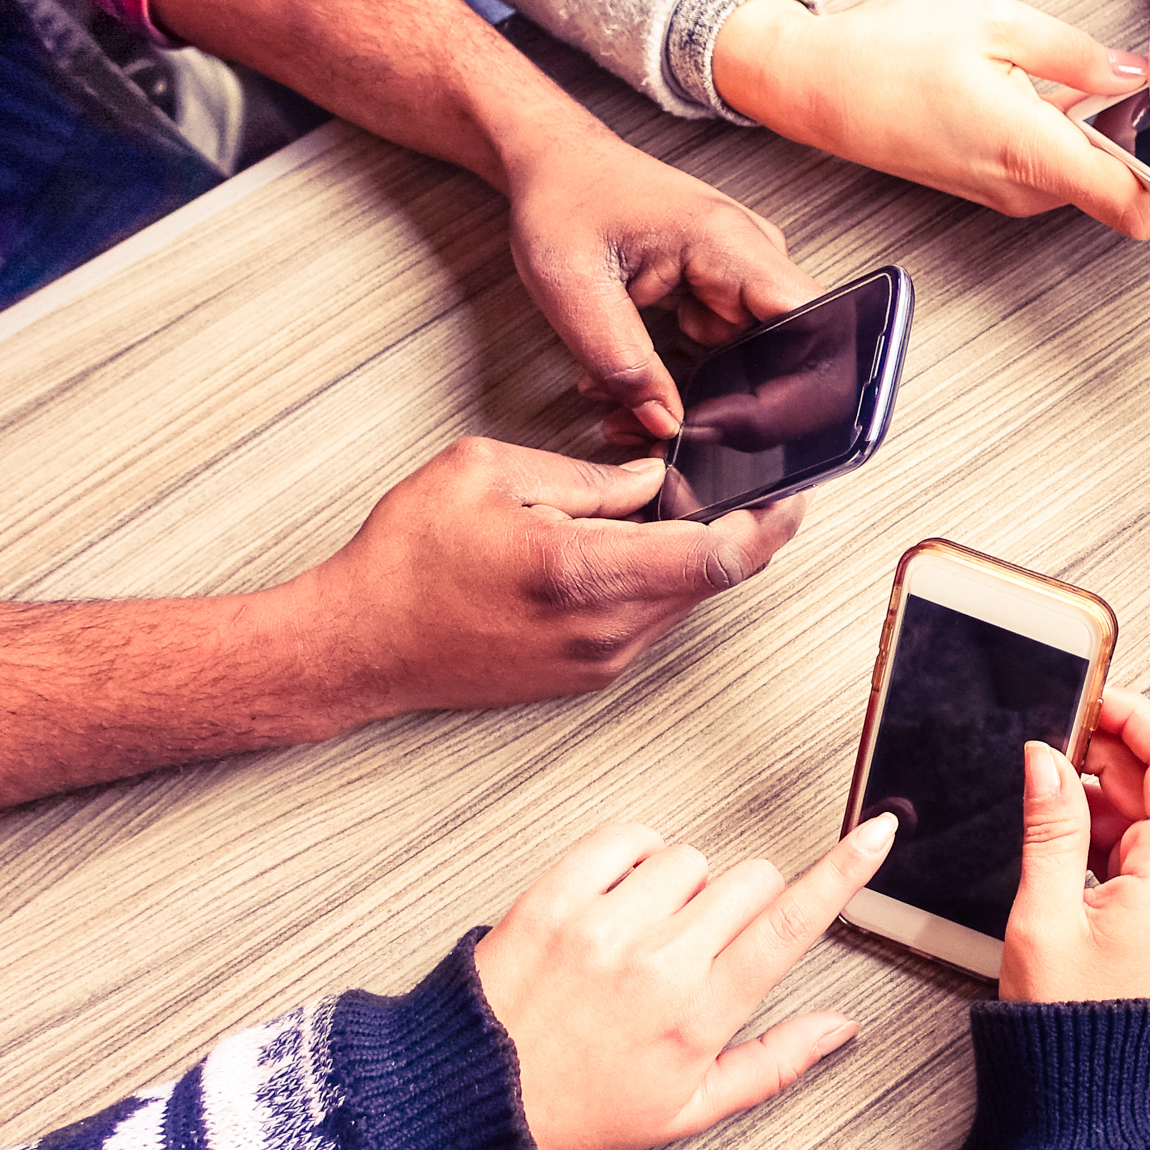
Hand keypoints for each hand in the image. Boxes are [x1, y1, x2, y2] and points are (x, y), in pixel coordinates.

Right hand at [290, 438, 802, 719]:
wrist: (358, 646)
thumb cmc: (406, 558)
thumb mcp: (485, 473)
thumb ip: (586, 476)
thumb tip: (653, 479)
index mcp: (585, 571)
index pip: (722, 555)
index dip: (771, 521)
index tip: (791, 491)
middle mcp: (604, 628)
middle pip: (717, 580)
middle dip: (742, 530)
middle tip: (747, 485)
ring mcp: (599, 660)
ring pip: (687, 602)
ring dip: (698, 557)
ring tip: (679, 507)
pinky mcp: (587, 676)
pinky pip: (651, 622)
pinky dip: (661, 582)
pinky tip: (633, 547)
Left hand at [474, 814, 889, 1149]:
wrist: (469, 1099)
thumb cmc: (581, 1107)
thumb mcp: (689, 1110)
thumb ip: (775, 1064)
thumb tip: (841, 1027)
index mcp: (699, 1014)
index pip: (790, 925)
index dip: (843, 874)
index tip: (876, 835)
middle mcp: (658, 962)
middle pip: (749, 878)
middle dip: (742, 902)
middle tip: (701, 946)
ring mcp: (604, 925)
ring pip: (690, 857)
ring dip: (681, 885)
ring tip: (644, 933)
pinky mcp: (554, 896)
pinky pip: (625, 837)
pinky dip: (633, 855)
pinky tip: (618, 898)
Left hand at [500, 128, 818, 440]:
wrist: (555, 164)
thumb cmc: (563, 202)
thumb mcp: (573, 290)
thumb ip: (623, 363)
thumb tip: (667, 424)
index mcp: (728, 242)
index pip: (808, 324)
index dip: (787, 389)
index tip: (728, 425)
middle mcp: (752, 257)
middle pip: (790, 354)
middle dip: (736, 409)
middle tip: (664, 429)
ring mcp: (743, 275)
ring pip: (756, 363)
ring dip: (705, 398)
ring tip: (631, 407)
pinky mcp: (726, 290)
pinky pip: (729, 352)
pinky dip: (688, 377)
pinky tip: (642, 380)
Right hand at [711, 0, 1149, 240]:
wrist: (815, 86)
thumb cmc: (885, 52)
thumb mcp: (993, 20)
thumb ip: (1078, 53)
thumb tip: (1137, 71)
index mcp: (1027, 148)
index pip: (1132, 203)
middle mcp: (1021, 187)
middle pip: (1123, 198)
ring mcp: (1009, 193)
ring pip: (1094, 186)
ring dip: (1125, 152)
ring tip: (1144, 97)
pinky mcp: (998, 185)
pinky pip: (1063, 175)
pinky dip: (1090, 148)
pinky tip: (1093, 104)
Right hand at [1000, 689, 1149, 1001]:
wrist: (1092, 1093)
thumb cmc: (1072, 1023)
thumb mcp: (1045, 914)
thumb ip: (1049, 826)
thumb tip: (1046, 760)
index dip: (1136, 718)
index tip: (1093, 696)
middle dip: (1107, 752)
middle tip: (1050, 737)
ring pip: (1147, 814)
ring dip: (1099, 792)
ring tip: (1044, 791)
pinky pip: (1140, 848)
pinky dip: (1102, 828)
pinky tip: (1059, 831)